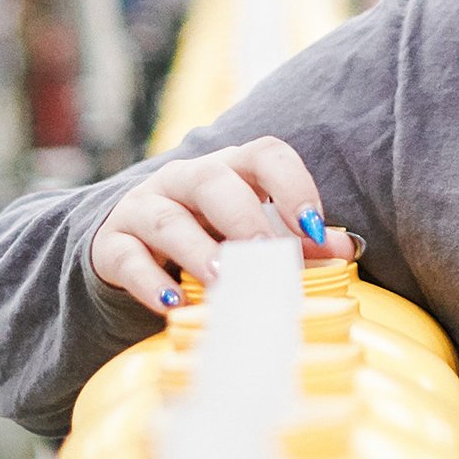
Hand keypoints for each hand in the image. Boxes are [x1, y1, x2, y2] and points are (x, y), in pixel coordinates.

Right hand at [84, 136, 356, 311]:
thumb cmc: (205, 237)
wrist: (127, 248)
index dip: (292, 184)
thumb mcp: (248, 232)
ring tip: (222, 280)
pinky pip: (128, 258)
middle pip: (212, 181)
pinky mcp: (113, 244)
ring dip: (197, 250)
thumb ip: (295, 239)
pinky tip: (172, 304)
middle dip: (242, 218)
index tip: (312, 227)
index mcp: (229, 170)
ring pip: (167, 218)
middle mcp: (184, 180)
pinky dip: (149, 281)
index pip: (263, 154)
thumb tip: (345, 249)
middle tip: (265, 257)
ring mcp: (144, 208)